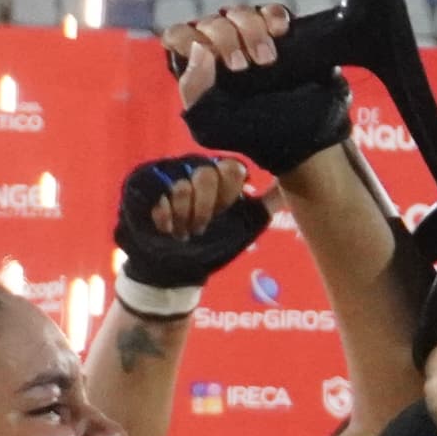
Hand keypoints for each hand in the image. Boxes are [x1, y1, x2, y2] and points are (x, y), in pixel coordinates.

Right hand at [113, 154, 270, 288]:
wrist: (176, 268)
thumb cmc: (213, 244)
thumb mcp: (246, 223)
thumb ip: (267, 201)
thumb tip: (293, 182)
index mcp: (220, 173)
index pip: (232, 168)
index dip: (227, 196)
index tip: (222, 215)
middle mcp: (194, 167)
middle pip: (208, 175)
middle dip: (205, 211)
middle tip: (199, 230)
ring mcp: (167, 173)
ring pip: (182, 186)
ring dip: (184, 218)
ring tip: (180, 232)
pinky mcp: (143, 183)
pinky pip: (157, 193)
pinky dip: (164, 216)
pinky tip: (165, 228)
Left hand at [166, 2, 353, 172]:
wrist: (300, 137)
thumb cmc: (251, 133)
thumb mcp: (211, 123)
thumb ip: (194, 87)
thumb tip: (198, 48)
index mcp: (197, 64)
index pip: (179, 34)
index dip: (190, 39)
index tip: (212, 59)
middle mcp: (220, 45)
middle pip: (213, 22)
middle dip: (226, 40)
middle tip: (243, 67)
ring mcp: (249, 35)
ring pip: (241, 14)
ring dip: (252, 31)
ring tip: (268, 60)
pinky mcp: (279, 32)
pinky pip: (272, 11)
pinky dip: (274, 17)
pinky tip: (281, 33)